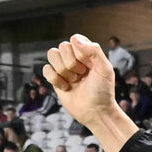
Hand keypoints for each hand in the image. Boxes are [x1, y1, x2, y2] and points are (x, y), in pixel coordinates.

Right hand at [43, 35, 137, 151]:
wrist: (96, 112)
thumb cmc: (103, 92)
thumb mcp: (105, 70)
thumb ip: (94, 51)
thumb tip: (75, 39)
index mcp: (87, 52)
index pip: (75, 39)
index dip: (80, 53)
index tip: (89, 66)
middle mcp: (74, 57)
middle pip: (62, 46)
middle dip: (72, 64)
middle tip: (82, 76)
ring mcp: (64, 67)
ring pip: (52, 54)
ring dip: (64, 71)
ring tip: (75, 81)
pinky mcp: (56, 78)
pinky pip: (46, 69)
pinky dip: (55, 79)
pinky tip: (66, 87)